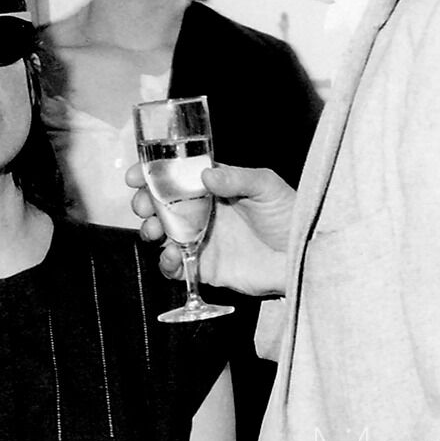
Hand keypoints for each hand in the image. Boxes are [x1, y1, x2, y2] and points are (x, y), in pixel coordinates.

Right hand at [127, 162, 295, 296]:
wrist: (304, 258)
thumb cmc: (291, 215)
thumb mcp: (266, 187)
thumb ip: (236, 179)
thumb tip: (205, 175)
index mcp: (213, 187)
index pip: (175, 176)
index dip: (152, 174)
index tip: (136, 176)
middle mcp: (203, 211)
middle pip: (161, 204)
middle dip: (144, 203)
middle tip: (143, 207)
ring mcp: (201, 238)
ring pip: (162, 233)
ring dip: (149, 230)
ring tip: (154, 232)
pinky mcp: (205, 266)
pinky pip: (175, 265)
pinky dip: (166, 262)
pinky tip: (172, 257)